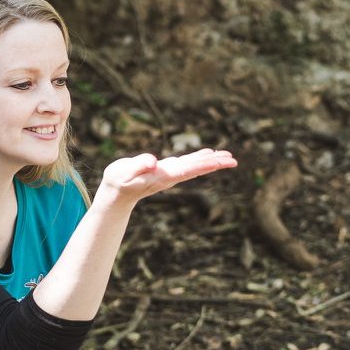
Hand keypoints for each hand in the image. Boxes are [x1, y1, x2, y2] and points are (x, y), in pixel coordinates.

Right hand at [98, 149, 237, 204]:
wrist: (116, 196)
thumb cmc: (117, 184)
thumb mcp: (123, 173)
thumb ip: (137, 166)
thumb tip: (153, 161)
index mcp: (164, 176)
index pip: (189, 169)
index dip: (205, 164)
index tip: (221, 161)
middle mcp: (171, 176)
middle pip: (197, 168)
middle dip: (215, 163)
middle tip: (234, 159)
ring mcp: (170, 174)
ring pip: (195, 165)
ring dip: (211, 160)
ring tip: (228, 156)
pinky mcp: (166, 171)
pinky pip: (188, 163)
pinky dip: (199, 158)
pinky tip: (208, 154)